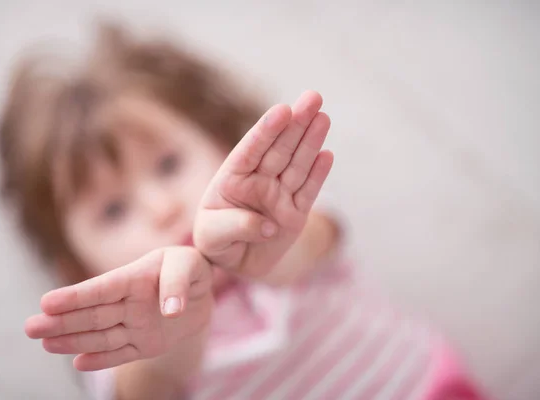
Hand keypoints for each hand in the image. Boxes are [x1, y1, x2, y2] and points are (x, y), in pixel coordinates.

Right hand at [24, 247, 212, 370]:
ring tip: (45, 343)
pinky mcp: (144, 344)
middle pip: (92, 314)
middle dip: (62, 321)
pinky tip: (79, 362)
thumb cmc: (192, 269)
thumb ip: (178, 281)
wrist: (203, 292)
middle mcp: (128, 303)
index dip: (76, 296)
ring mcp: (134, 325)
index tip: (47, 302)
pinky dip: (102, 359)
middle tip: (30, 327)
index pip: (102, 289)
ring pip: (101, 334)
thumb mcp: (190, 264)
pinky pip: (121, 353)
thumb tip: (171, 311)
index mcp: (134, 278)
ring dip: (73, 339)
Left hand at [193, 90, 333, 277]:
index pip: (250, 151)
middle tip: (313, 97)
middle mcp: (257, 181)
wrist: (237, 262)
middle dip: (296, 123)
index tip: (282, 111)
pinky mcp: (296, 212)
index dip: (265, 131)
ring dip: (311, 140)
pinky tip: (327, 154)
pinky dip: (318, 174)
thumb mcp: (212, 238)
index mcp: (232, 179)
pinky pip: (308, 191)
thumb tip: (267, 224)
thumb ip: (233, 226)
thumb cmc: (217, 243)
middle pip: (279, 149)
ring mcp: (279, 195)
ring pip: (297, 164)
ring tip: (322, 116)